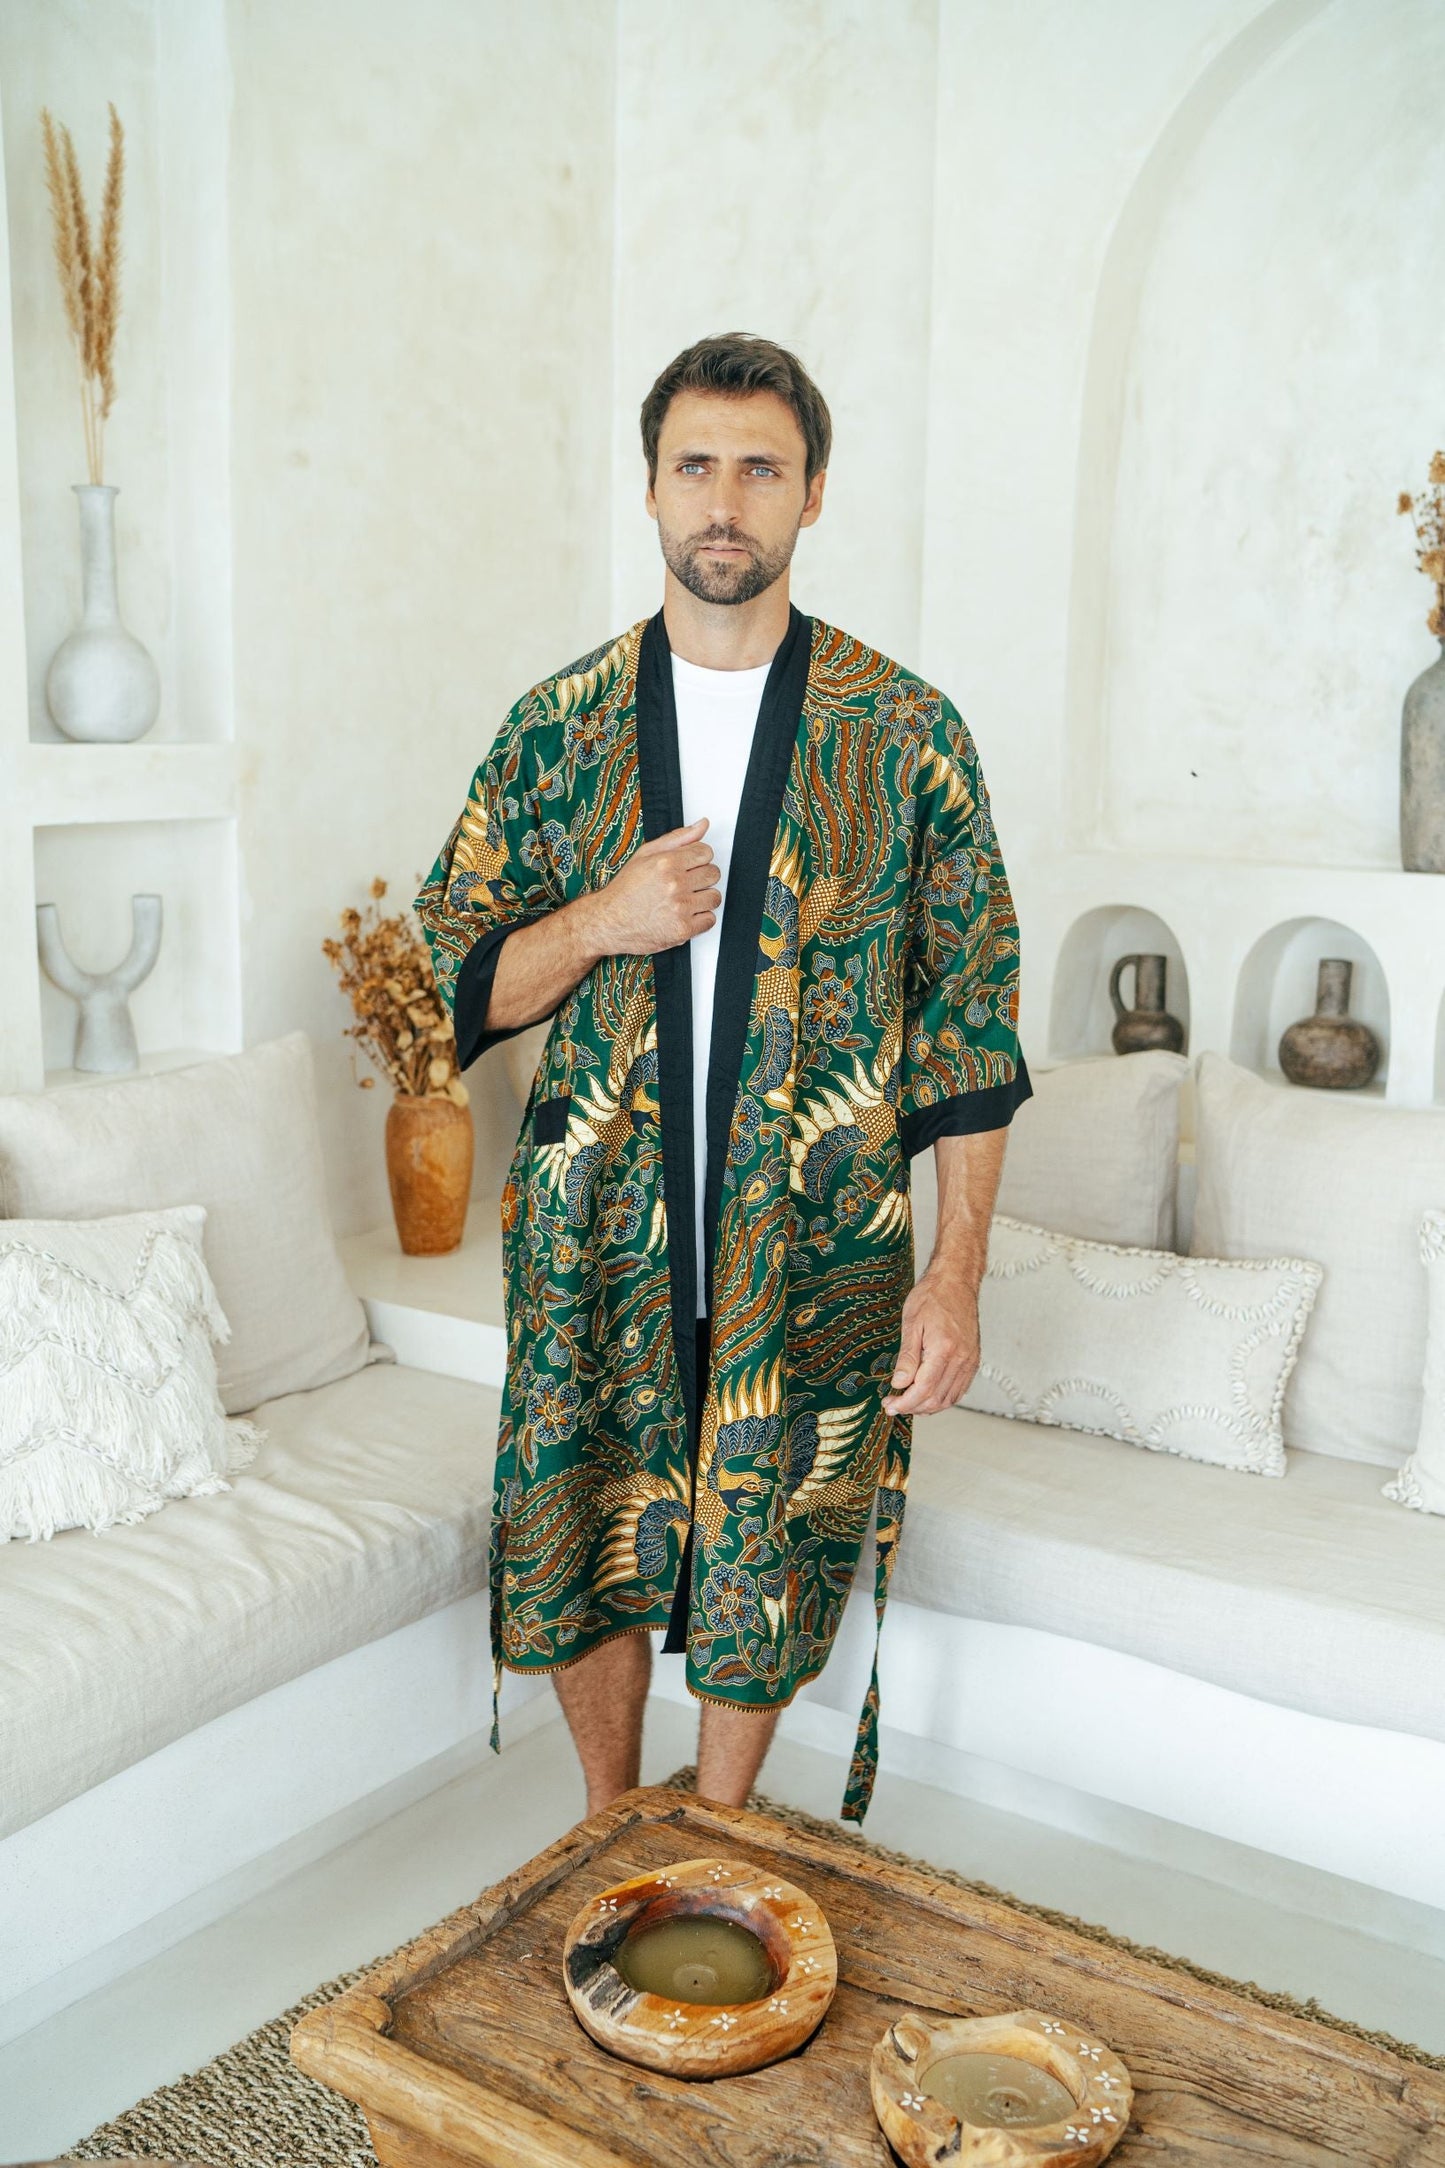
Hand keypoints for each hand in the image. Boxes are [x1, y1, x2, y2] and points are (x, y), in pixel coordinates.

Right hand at [586, 816, 720, 954]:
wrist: (608, 921)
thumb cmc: (625, 889)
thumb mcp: (646, 855)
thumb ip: (677, 838)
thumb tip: (702, 824)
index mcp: (666, 863)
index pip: (706, 852)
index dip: (698, 859)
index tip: (689, 867)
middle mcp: (675, 884)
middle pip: (713, 874)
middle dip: (701, 877)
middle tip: (684, 884)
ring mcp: (680, 908)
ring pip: (714, 897)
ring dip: (702, 899)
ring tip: (684, 900)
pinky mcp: (683, 930)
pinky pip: (709, 920)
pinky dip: (700, 919)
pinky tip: (684, 915)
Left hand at [881, 1267, 980, 1415]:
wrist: (956, 1282)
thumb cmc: (932, 1297)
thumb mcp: (912, 1323)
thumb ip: (907, 1357)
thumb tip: (899, 1384)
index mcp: (944, 1349)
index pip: (923, 1389)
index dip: (904, 1403)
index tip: (889, 1405)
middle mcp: (961, 1359)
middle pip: (936, 1398)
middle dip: (912, 1407)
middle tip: (893, 1405)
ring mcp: (969, 1361)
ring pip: (949, 1398)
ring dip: (927, 1406)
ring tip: (908, 1403)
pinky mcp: (973, 1360)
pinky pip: (959, 1390)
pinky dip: (943, 1399)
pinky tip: (927, 1396)